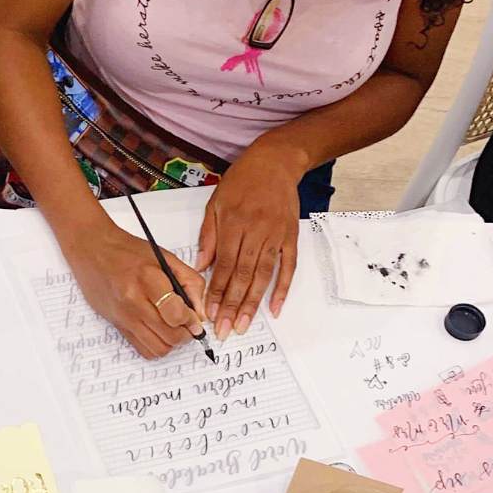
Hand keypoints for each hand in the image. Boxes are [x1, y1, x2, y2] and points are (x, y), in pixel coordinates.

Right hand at [63, 217, 206, 358]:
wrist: (92, 250)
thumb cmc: (128, 251)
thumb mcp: (165, 257)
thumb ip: (190, 282)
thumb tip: (200, 313)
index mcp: (147, 278)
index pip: (176, 314)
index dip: (192, 321)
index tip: (195, 319)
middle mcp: (133, 300)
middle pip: (170, 336)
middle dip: (185, 334)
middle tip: (187, 325)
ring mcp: (123, 315)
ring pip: (158, 348)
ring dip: (172, 343)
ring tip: (173, 329)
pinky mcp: (116, 324)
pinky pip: (142, 349)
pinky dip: (156, 346)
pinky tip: (158, 332)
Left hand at [197, 143, 303, 337]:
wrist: (275, 162)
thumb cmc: (241, 182)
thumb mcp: (215, 203)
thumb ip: (208, 236)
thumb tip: (202, 266)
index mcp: (233, 224)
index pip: (223, 265)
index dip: (216, 291)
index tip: (210, 313)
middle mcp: (255, 232)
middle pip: (242, 275)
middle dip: (233, 305)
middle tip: (225, 329)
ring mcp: (275, 236)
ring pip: (263, 275)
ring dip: (254, 302)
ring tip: (245, 325)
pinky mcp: (291, 237)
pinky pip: (288, 267)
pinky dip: (282, 288)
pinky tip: (275, 308)